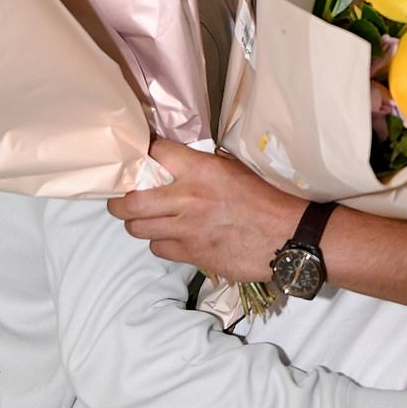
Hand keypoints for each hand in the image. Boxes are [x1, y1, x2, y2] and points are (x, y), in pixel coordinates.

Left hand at [108, 139, 301, 278]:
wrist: (287, 237)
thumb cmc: (267, 199)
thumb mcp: (235, 169)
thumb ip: (202, 166)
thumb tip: (177, 164)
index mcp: (200, 170)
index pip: (154, 153)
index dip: (144, 154)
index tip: (140, 159)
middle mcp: (187, 198)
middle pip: (129, 201)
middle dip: (119, 201)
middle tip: (122, 199)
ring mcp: (187, 229)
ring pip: (137, 228)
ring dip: (138, 223)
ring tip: (146, 220)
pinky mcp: (192, 254)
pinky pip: (159, 248)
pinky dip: (161, 243)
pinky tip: (172, 238)